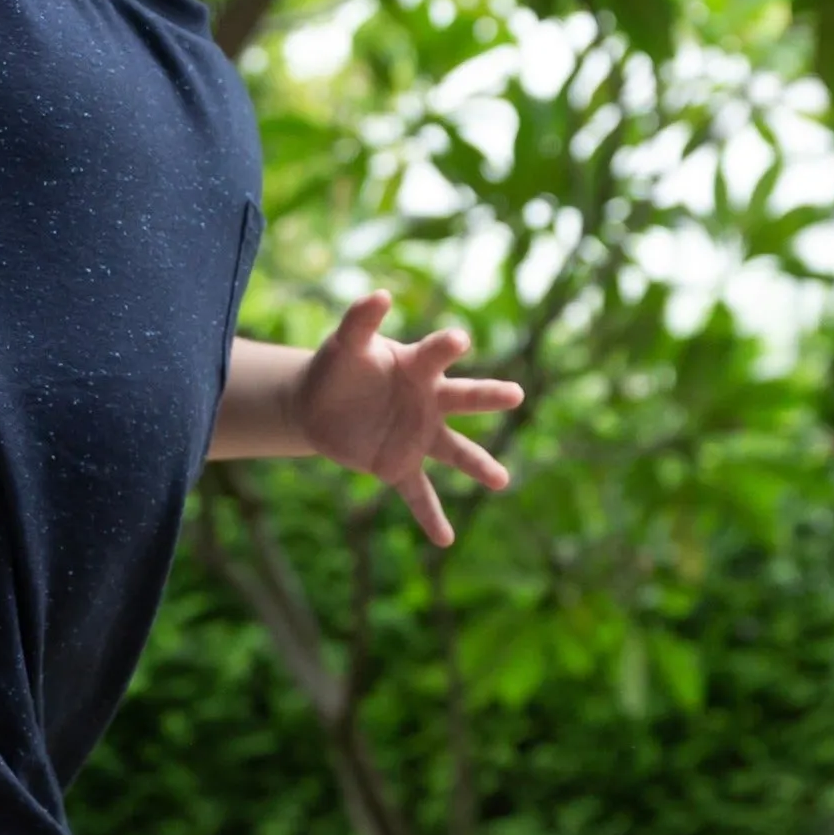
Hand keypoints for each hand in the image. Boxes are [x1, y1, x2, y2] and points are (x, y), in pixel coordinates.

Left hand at [295, 292, 522, 545]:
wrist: (318, 405)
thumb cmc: (340, 366)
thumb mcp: (345, 343)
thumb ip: (360, 320)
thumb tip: (380, 294)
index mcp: (417, 367)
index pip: (437, 353)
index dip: (446, 346)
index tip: (459, 341)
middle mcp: (428, 401)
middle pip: (464, 398)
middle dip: (488, 396)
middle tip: (515, 395)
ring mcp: (418, 436)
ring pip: (455, 451)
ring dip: (478, 466)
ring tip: (501, 480)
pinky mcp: (399, 466)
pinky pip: (419, 494)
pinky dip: (432, 517)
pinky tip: (446, 540)